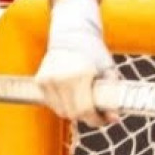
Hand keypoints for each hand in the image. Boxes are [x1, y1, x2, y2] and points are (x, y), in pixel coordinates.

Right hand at [36, 0, 117, 126]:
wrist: (72, 33)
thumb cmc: (94, 51)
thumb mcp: (108, 70)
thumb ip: (112, 94)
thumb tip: (114, 118)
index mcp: (80, 75)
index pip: (85, 110)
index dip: (96, 120)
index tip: (105, 120)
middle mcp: (61, 78)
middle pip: (72, 113)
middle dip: (87, 117)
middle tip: (98, 113)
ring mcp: (48, 80)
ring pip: (61, 111)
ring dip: (74, 112)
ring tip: (86, 102)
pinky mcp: (40, 81)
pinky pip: (52, 103)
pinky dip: (63, 104)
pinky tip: (73, 95)